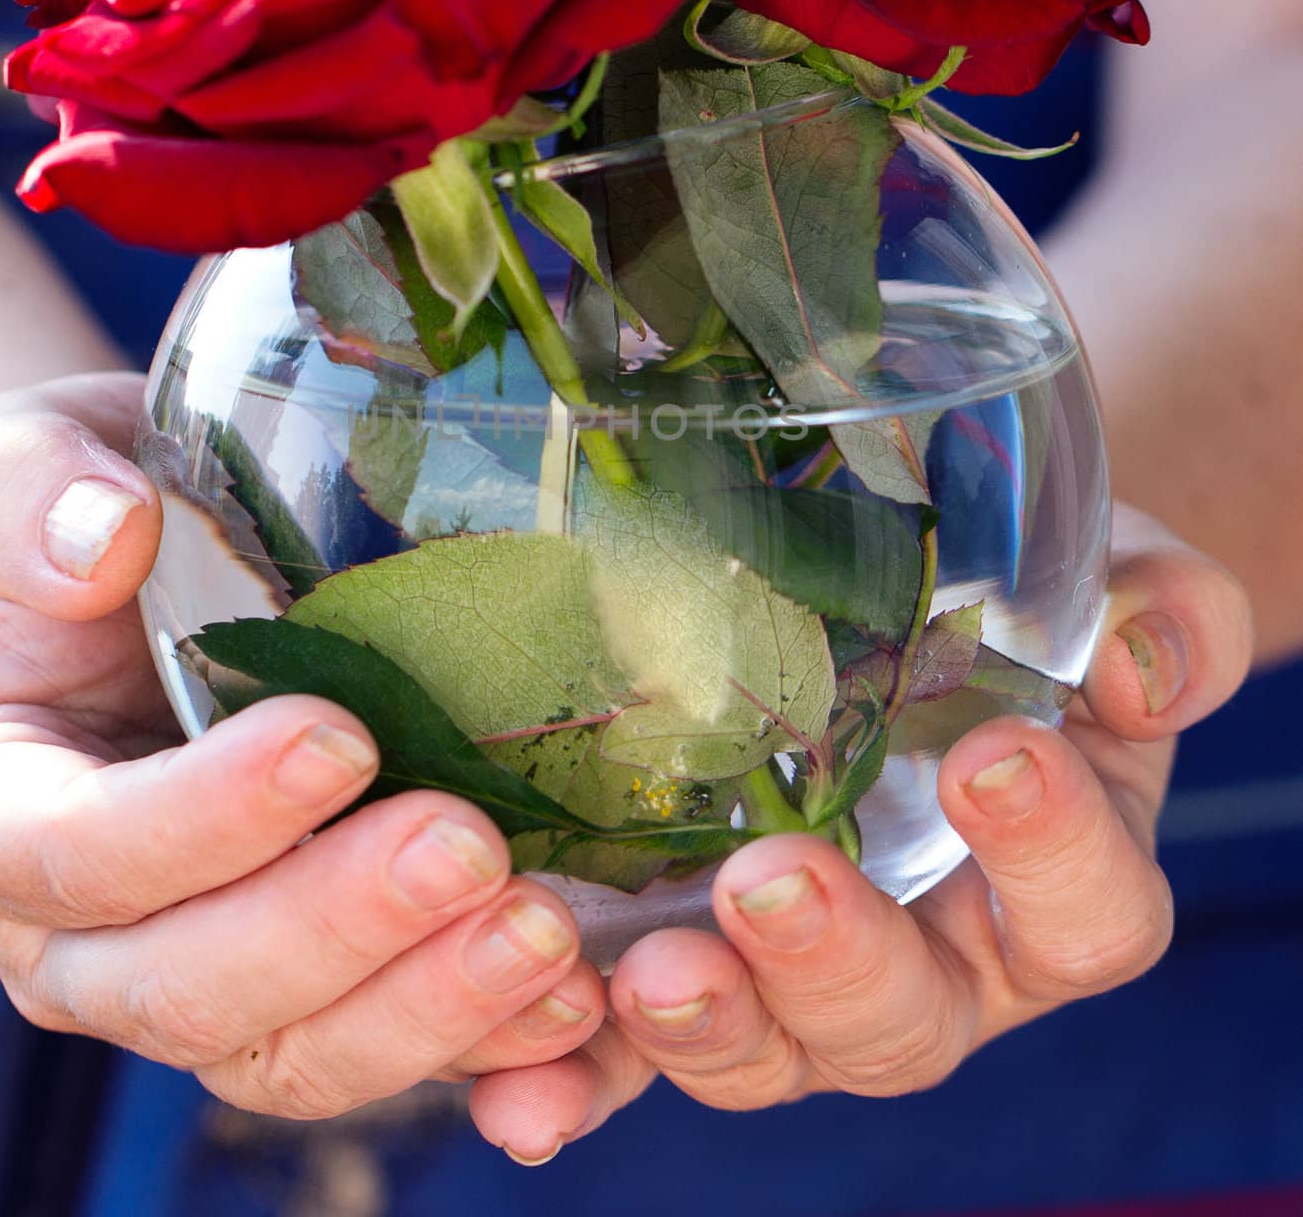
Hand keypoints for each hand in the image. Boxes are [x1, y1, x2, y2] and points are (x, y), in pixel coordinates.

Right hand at [0, 374, 604, 1120]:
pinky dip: (473, 1040)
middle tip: (469, 847)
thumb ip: (26, 496)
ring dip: (422, 1007)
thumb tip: (106, 538)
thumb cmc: (68, 520)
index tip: (341, 738)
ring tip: (545, 933)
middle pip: (185, 988)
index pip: (74, 851)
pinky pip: (370, 1048)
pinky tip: (569, 998)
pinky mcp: (289, 987)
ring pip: (287, 1052)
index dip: (204, 819)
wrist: (120, 575)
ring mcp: (182, 971)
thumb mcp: (17, 472)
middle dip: (336, 926)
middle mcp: (68, 930)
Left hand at [470, 505, 1252, 1162]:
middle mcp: (928, 957)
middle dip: (836, 962)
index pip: (1086, 912)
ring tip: (645, 969)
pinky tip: (519, 1092)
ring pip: (766, 1051)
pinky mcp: (687, 961)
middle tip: (771, 882)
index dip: (1051, 855)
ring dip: (702, 1024)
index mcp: (1046, 886)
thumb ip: (1161, 616)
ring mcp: (795, 978)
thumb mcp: (1104, 587)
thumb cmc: (1020, 606)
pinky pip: (633, 1049)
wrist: (904, 607)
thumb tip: (1142, 664)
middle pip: (902, 1018)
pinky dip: (581, 1074)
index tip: (997, 758)